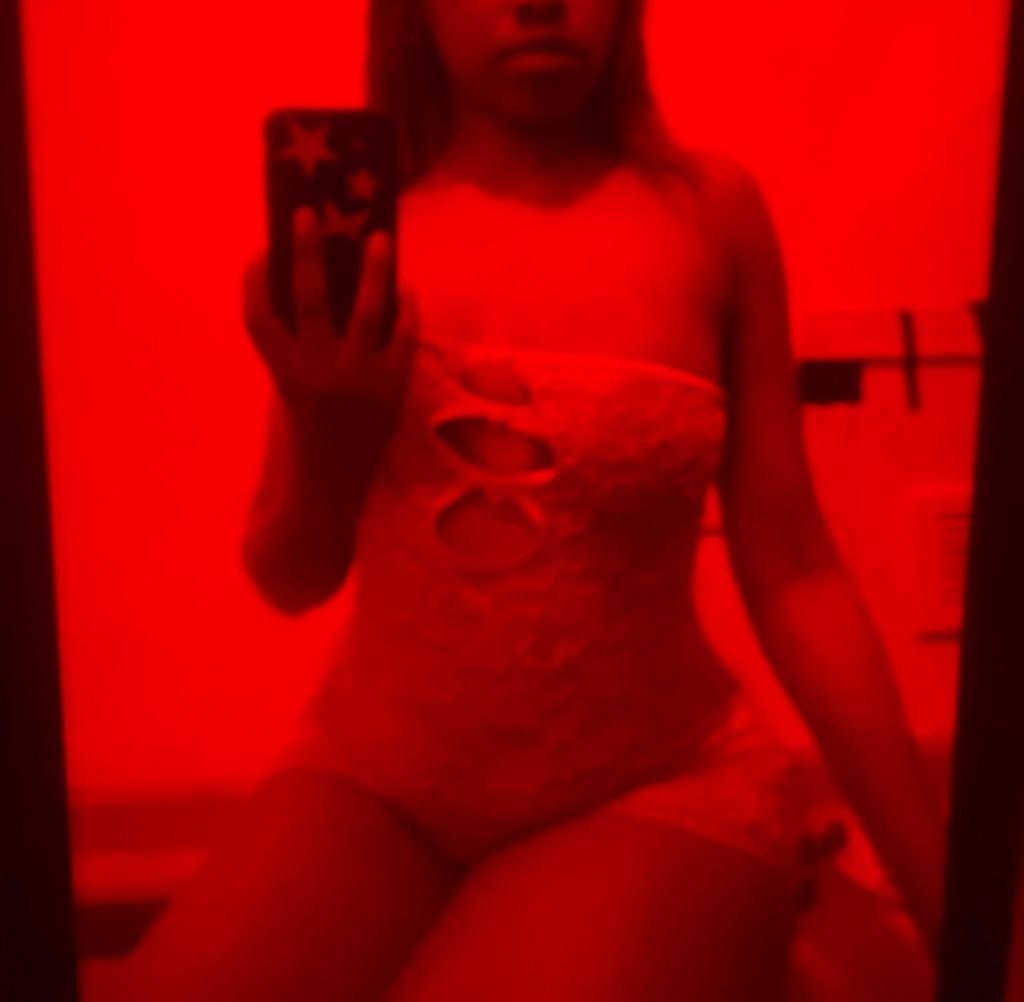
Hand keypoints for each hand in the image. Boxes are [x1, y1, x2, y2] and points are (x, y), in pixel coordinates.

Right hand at [243, 207, 418, 447]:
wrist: (332, 485)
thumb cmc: (304, 439)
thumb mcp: (288, 393)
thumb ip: (297, 350)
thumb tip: (322, 290)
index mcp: (286, 374)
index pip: (260, 318)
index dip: (255, 282)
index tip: (259, 251)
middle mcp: (321, 371)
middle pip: (312, 299)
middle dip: (308, 253)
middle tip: (310, 214)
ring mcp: (361, 379)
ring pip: (369, 311)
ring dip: (374, 271)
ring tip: (379, 238)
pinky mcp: (394, 387)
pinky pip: (404, 338)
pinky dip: (407, 310)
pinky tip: (406, 287)